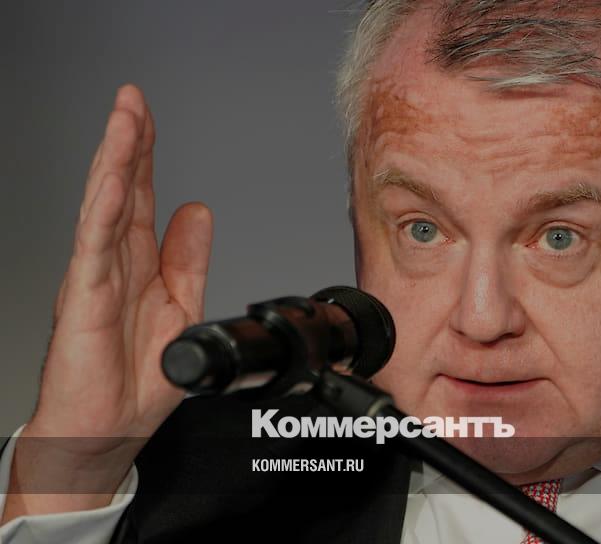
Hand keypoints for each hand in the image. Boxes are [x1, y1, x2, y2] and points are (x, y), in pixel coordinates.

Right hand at [2, 85, 212, 520]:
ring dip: (115, 162)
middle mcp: (112, 264)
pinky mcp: (84, 302)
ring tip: (124, 120)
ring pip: (105, 208)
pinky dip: (101, 211)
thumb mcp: (179, 309)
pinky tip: (109, 182)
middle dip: (128, 142)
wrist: (105, 432)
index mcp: (136, 265)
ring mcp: (95, 279)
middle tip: (132, 98)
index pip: (142, 197)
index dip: (146, 155)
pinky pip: (93, 249)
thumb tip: (199, 212)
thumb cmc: (132, 382)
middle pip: (120, 191)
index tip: (147, 114)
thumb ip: (188, 260)